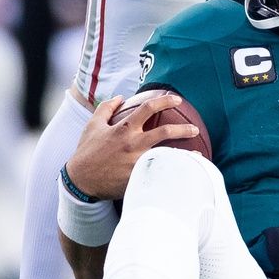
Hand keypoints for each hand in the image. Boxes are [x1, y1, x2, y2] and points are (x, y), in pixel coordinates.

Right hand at [64, 94, 200, 199]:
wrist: (80, 180)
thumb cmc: (86, 152)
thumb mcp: (92, 125)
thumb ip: (106, 108)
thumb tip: (121, 97)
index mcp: (123, 128)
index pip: (148, 108)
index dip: (164, 100)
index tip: (176, 99)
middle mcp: (132, 144)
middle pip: (165, 132)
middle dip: (184, 129)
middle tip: (195, 129)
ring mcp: (136, 162)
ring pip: (167, 155)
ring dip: (184, 154)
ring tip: (197, 154)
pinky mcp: (136, 178)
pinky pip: (159, 173)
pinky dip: (172, 172)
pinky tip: (183, 173)